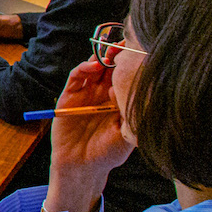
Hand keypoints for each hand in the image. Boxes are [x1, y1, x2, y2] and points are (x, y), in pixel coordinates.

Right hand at [43, 60, 137, 211]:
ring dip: (100, 58)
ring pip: (93, 68)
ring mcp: (86, 93)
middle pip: (110, 68)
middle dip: (117, 55)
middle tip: (126, 45)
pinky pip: (76, 77)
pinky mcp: (69, 95)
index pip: (126, 77)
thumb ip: (130, 114)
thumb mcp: (127, 134)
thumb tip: (127, 90)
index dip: (132, 65)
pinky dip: (83, 68)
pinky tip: (93, 66)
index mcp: (119, 101)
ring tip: (109, 55)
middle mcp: (103, 94)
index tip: (142, 53)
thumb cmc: (108, 153)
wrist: (83, 166)